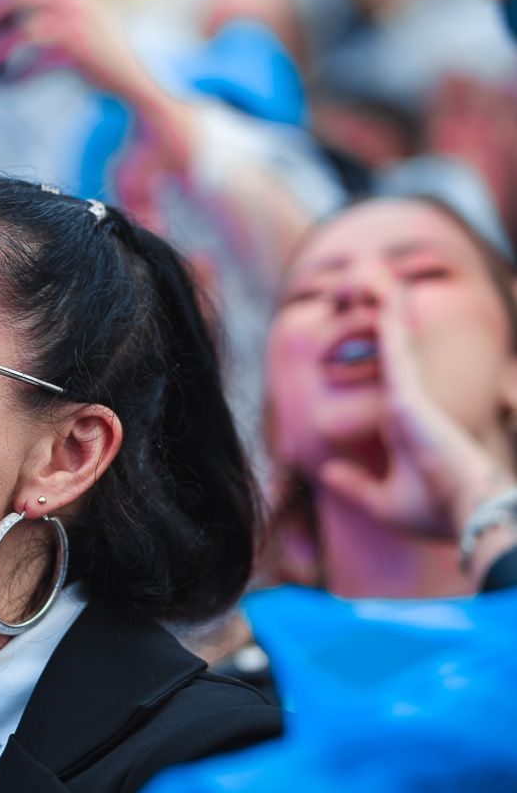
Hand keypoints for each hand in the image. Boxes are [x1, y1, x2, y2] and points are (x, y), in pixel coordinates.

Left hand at [315, 287, 512, 541]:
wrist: (468, 514)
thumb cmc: (435, 513)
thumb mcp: (383, 503)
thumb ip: (353, 486)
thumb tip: (324, 472)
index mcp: (406, 429)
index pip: (392, 385)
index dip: (384, 362)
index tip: (375, 339)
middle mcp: (410, 408)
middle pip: (397, 355)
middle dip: (390, 324)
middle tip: (380, 289)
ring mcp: (412, 398)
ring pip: (398, 345)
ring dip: (389, 313)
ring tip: (382, 278)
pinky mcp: (409, 396)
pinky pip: (394, 348)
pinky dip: (390, 322)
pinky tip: (388, 293)